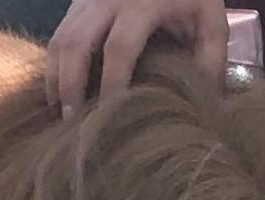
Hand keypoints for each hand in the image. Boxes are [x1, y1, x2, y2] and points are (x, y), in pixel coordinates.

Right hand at [44, 0, 228, 117]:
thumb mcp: (210, 20)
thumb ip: (210, 59)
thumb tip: (204, 105)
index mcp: (141, 6)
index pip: (119, 50)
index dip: (111, 85)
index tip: (109, 117)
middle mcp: (106, 0)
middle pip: (76, 45)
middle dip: (70, 86)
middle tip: (72, 123)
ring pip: (59, 40)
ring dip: (55, 78)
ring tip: (60, 114)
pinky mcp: (77, 1)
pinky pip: (58, 35)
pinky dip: (54, 65)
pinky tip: (59, 91)